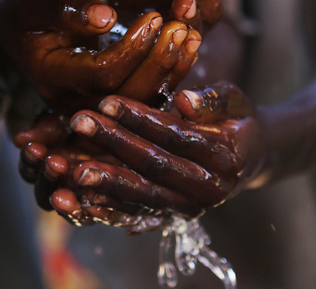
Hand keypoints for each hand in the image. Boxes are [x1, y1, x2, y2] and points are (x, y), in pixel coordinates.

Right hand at [0, 0, 200, 113]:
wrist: (17, 35)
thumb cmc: (25, 17)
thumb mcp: (34, 4)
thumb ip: (66, 9)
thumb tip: (107, 16)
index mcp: (54, 79)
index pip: (102, 73)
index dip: (133, 48)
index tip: (154, 16)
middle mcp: (74, 102)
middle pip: (127, 93)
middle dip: (159, 61)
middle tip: (180, 26)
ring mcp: (93, 106)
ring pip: (141, 99)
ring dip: (170, 69)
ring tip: (190, 35)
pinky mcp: (109, 101)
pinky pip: (144, 95)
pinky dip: (168, 73)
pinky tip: (187, 49)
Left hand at [16, 82, 265, 230]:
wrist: (248, 157)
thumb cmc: (237, 119)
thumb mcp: (235, 99)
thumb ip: (212, 100)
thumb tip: (183, 102)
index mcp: (225, 158)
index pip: (174, 135)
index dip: (139, 118)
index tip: (106, 101)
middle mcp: (208, 190)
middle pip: (152, 166)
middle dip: (112, 143)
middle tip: (78, 123)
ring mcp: (188, 208)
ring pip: (140, 195)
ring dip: (103, 181)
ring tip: (67, 168)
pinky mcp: (171, 216)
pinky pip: (135, 213)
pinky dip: (106, 207)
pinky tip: (77, 199)